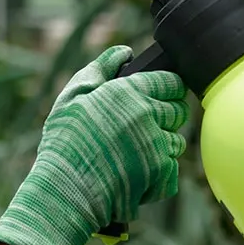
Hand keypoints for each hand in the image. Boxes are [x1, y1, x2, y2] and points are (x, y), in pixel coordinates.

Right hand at [0, 46, 188, 244]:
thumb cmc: (64, 143)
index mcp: (129, 92)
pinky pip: (172, 168)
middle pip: (179, 111)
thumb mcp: (73, 97)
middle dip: (167, 117)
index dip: (168, 89)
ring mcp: (157, 144)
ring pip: (177, 141)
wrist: (65, 192)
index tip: (161, 96)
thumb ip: (100, 69)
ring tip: (134, 153)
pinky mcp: (161, 172)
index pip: (171, 82)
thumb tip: (125, 52)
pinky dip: (159, 172)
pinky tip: (136, 173)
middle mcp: (148, 115)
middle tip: (143, 128)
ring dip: (163, 145)